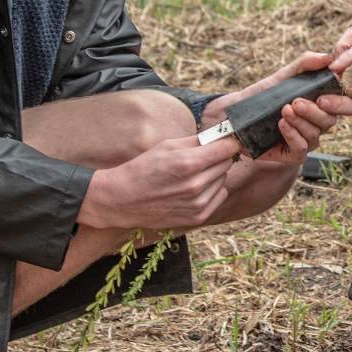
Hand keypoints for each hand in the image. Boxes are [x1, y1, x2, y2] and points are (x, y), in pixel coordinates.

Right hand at [78, 132, 241, 231]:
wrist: (123, 199)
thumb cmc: (144, 168)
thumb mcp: (167, 146)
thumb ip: (198, 140)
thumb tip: (223, 134)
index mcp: (188, 163)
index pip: (228, 148)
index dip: (227, 142)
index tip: (224, 141)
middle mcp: (196, 185)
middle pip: (226, 163)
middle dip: (217, 157)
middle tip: (199, 158)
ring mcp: (198, 203)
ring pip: (223, 179)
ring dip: (213, 174)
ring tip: (190, 175)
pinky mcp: (198, 217)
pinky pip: (220, 195)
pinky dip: (212, 190)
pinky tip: (193, 189)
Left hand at [205, 52, 351, 175]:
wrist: (235, 116)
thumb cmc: (263, 96)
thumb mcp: (283, 76)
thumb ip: (305, 64)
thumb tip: (328, 58)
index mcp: (323, 104)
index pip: (347, 106)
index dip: (341, 103)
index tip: (323, 96)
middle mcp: (319, 123)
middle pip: (331, 121)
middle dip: (316, 112)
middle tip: (298, 102)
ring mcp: (307, 139)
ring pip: (316, 133)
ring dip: (300, 121)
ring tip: (284, 110)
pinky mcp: (293, 154)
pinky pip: (301, 147)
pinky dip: (292, 134)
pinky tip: (281, 124)